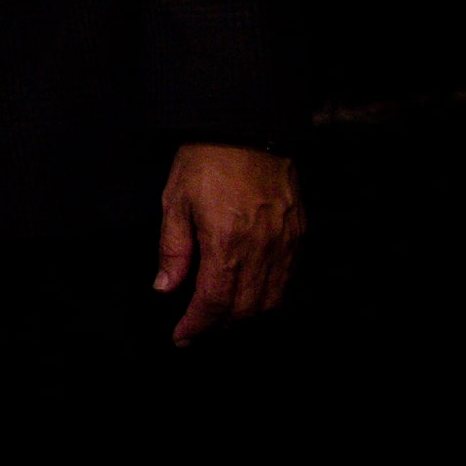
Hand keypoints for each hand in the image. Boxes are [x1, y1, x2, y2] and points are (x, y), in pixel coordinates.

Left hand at [155, 142, 303, 344]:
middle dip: (221, 326)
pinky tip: (251, 293)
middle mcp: (262, 251)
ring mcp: (286, 245)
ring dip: (246, 315)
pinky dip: (270, 296)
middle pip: (246, 310)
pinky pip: (288, 280)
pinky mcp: (300, 236)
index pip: (214, 303)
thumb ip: (172, 250)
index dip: (197, 326)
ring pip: (272, 301)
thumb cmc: (206, 161)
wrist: (247, 128)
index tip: (183, 337)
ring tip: (223, 316)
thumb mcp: (175, 202)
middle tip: (199, 328)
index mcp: (227, 244)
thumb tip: (165, 288)